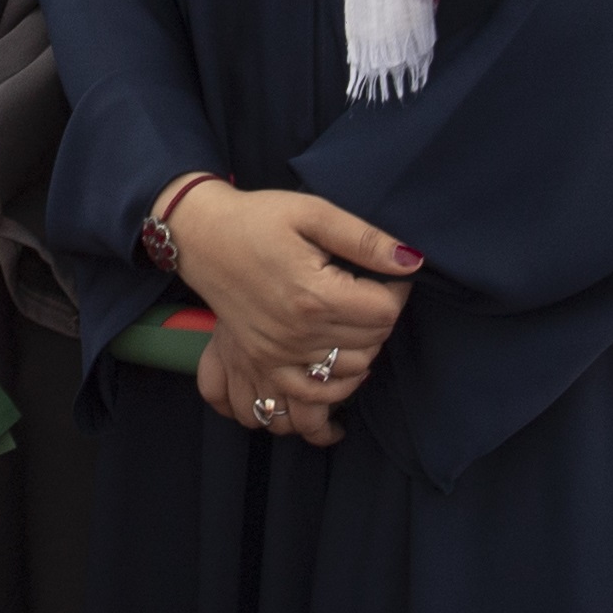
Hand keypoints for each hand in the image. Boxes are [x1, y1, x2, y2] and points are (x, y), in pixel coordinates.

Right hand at [163, 185, 412, 445]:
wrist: (201, 236)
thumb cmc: (257, 219)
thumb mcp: (312, 213)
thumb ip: (364, 239)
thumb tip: (411, 260)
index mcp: (313, 295)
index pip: (384, 312)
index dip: (397, 291)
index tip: (390, 275)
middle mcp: (296, 333)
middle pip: (371, 344)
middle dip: (381, 319)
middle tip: (370, 293)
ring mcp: (277, 355)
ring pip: (348, 375)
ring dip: (362, 353)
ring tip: (355, 325)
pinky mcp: (262, 364)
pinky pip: (307, 399)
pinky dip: (331, 393)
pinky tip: (339, 371)